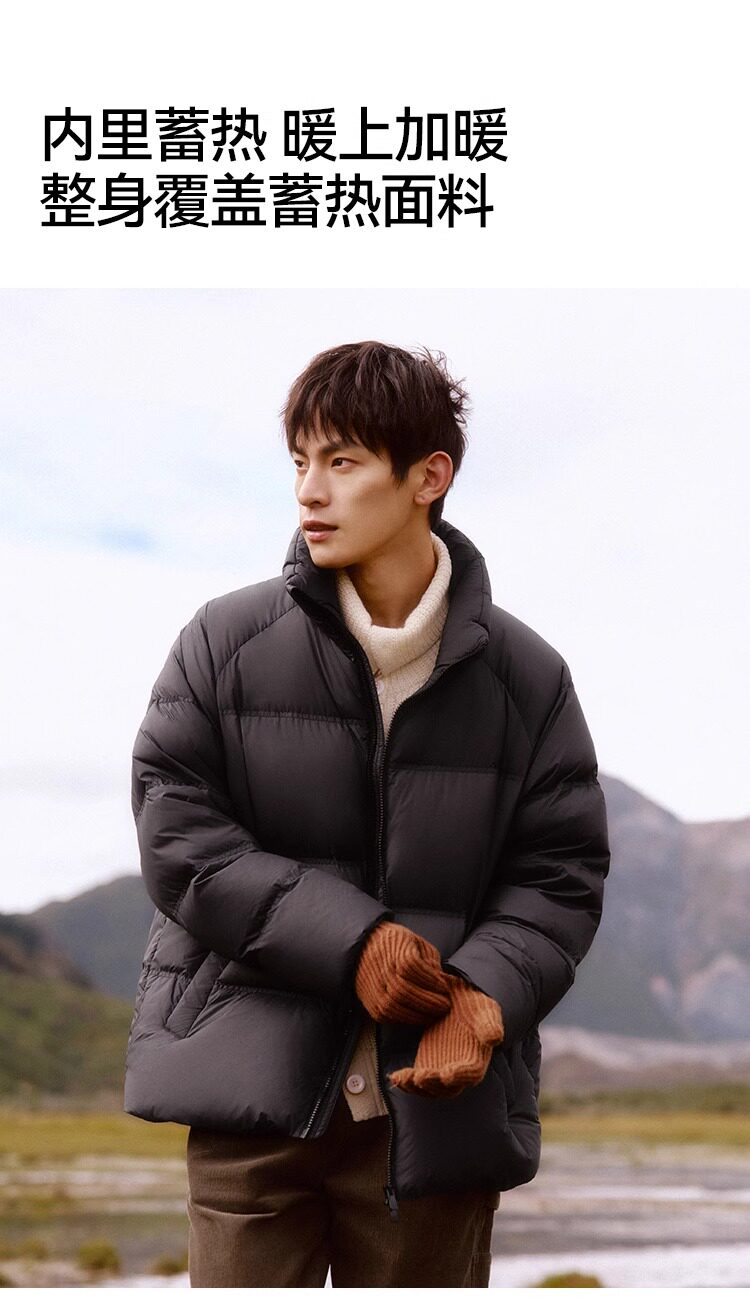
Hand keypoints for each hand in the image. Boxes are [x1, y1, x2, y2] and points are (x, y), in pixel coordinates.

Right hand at [355, 922, 452, 1023]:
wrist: (365, 948)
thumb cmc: (397, 944)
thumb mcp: (416, 942)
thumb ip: (430, 960)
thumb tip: (441, 981)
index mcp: (394, 950)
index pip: (412, 968)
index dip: (430, 980)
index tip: (445, 987)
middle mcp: (382, 970)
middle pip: (403, 990)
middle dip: (428, 1001)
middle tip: (445, 1005)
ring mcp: (375, 988)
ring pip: (395, 1007)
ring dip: (418, 1014)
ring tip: (435, 1014)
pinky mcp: (371, 1004)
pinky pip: (388, 1016)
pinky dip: (406, 1019)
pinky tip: (419, 1016)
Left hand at [388, 974, 504, 1096]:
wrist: (456, 1000)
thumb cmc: (474, 1005)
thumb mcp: (485, 1009)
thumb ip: (490, 1024)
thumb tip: (495, 1038)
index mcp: (477, 1058)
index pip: (472, 1073)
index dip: (461, 1075)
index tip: (448, 1073)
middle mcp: (461, 1071)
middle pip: (449, 1088)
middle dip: (434, 1085)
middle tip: (420, 1077)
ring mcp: (442, 1071)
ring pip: (431, 1089)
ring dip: (416, 1088)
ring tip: (402, 1078)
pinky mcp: (427, 1066)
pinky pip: (417, 1081)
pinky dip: (406, 1082)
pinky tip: (395, 1077)